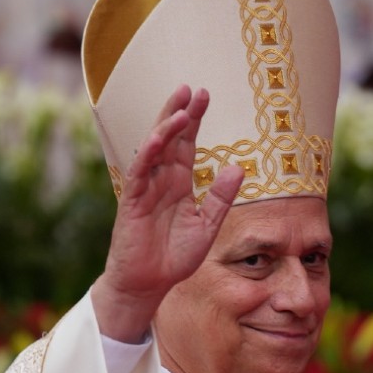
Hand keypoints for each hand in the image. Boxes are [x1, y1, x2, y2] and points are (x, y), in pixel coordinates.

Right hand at [92, 85, 242, 341]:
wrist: (148, 284)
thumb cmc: (174, 257)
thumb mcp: (207, 227)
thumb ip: (221, 199)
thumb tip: (239, 167)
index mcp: (179, 184)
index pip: (186, 144)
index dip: (194, 120)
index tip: (204, 95)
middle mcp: (161, 181)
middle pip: (170, 139)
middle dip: (179, 112)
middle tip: (191, 88)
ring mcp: (146, 189)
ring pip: (155, 150)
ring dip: (166, 126)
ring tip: (181, 106)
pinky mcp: (132, 202)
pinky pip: (140, 173)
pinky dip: (148, 154)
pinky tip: (159, 137)